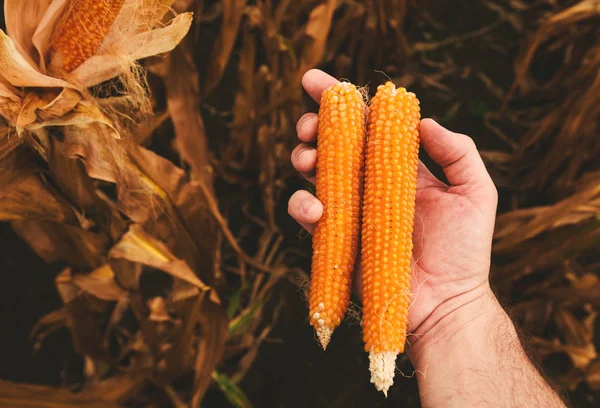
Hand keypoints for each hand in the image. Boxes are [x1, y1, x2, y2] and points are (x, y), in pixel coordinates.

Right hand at [288, 69, 497, 358]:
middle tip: (310, 125)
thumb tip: (422, 120)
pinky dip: (302, 205)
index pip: (365, 124)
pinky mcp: (333, 238)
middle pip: (332, 143)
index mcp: (397, 165)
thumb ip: (458, 151)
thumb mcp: (474, 193)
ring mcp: (349, 209)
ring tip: (307, 159)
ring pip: (313, 173)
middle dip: (314, 126)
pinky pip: (307, 215)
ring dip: (302, 158)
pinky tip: (318, 209)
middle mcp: (369, 183)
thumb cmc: (464, 251)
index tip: (315, 82)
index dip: (339, 100)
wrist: (445, 304)